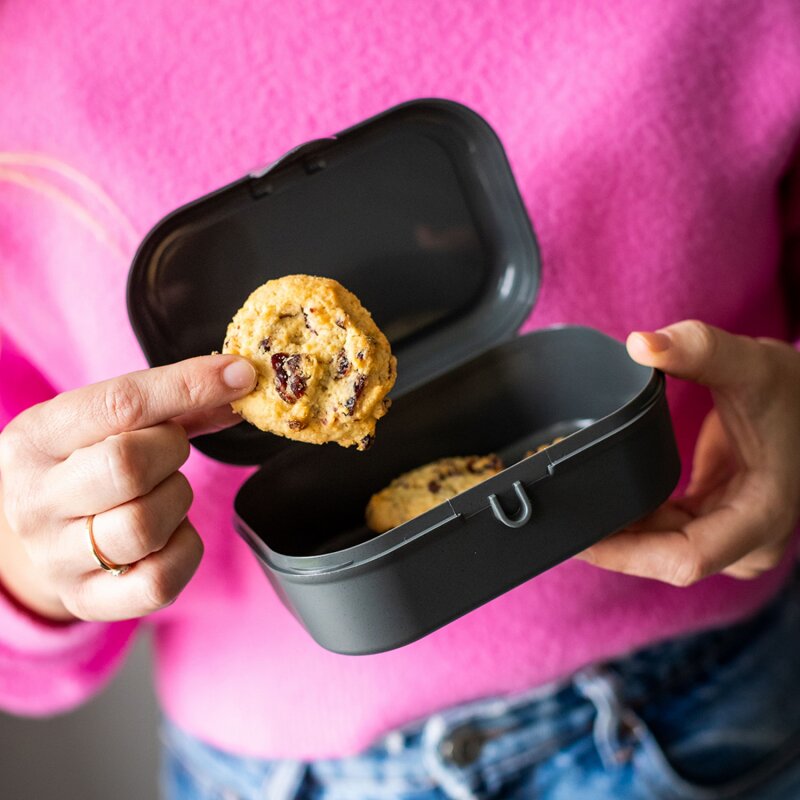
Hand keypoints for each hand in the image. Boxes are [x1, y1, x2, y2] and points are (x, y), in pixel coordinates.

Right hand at [0, 355, 255, 620]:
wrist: (40, 536)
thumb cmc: (85, 465)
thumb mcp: (108, 424)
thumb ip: (175, 403)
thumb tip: (241, 383)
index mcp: (34, 438)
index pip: (119, 404)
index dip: (190, 386)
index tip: (241, 375)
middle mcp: (33, 500)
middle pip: (126, 466)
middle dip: (171, 450)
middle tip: (170, 450)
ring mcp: (55, 558)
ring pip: (143, 526)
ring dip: (177, 500)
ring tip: (165, 491)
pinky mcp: (87, 600)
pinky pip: (158, 582)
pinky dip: (184, 550)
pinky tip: (171, 532)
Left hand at [574, 320, 799, 585]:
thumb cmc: (795, 390)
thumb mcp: (750, 363)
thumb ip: (699, 349)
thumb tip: (641, 343)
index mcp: (762, 515)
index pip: (685, 558)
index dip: (625, 554)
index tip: (579, 537)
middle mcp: (752, 541)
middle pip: (666, 559)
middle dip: (613, 544)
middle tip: (561, 516)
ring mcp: (737, 538)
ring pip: (663, 550)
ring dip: (621, 534)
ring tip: (574, 505)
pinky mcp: (720, 525)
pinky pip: (668, 535)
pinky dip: (636, 522)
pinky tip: (606, 502)